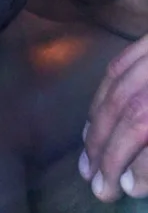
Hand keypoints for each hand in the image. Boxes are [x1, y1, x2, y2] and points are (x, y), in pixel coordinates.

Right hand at [82, 35, 147, 201]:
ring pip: (116, 87)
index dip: (131, 163)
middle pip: (129, 110)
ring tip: (87, 155)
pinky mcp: (147, 41)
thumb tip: (128, 181)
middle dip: (106, 149)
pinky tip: (95, 113)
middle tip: (93, 181)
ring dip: (97, 124)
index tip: (120, 188)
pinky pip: (117, 66)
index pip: (143, 125)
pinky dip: (102, 92)